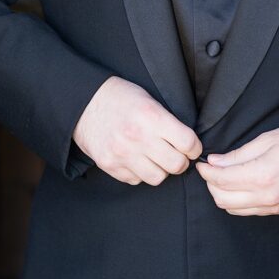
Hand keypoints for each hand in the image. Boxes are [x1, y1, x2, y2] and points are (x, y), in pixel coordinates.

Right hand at [73, 76, 202, 185]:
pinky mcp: (110, 165)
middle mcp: (138, 138)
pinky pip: (136, 180)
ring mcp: (122, 154)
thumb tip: (188, 143)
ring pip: (157, 177)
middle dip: (181, 161)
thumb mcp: (148, 99)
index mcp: (151, 116)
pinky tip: (137, 160)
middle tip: (177, 155)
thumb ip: (167, 121)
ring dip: (161, 170)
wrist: (83, 102)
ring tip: (157, 159)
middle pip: (176, 165)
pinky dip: (140, 173)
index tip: (193, 148)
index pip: (188, 143)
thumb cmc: (120, 97)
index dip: (195, 148)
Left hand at [196, 123, 278, 215]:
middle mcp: (267, 196)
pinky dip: (237, 201)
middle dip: (211, 184)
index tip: (202, 162)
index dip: (206, 171)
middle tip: (210, 168)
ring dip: (222, 194)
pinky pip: (249, 211)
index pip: (221, 180)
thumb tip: (214, 162)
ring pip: (233, 209)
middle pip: (222, 200)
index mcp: (263, 175)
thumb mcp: (268, 139)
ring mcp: (274, 207)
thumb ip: (238, 154)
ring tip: (223, 176)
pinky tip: (238, 185)